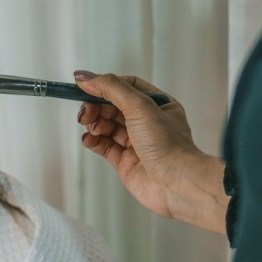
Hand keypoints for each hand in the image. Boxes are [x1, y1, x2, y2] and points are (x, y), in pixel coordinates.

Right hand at [74, 72, 227, 233]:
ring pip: (106, 125)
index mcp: (158, 105)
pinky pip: (104, 145)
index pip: (126, 86)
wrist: (176, 183)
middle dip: (96, 106)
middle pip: (113, 106)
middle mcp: (147, 122)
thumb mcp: (140, 106)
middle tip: (86, 112)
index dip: (105, 85)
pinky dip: (93, 140)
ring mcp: (136, 143)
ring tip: (93, 127)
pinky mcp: (126, 162)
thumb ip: (111, 88)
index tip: (85, 86)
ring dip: (94, 123)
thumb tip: (85, 77)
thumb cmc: (168, 145)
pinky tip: (89, 139)